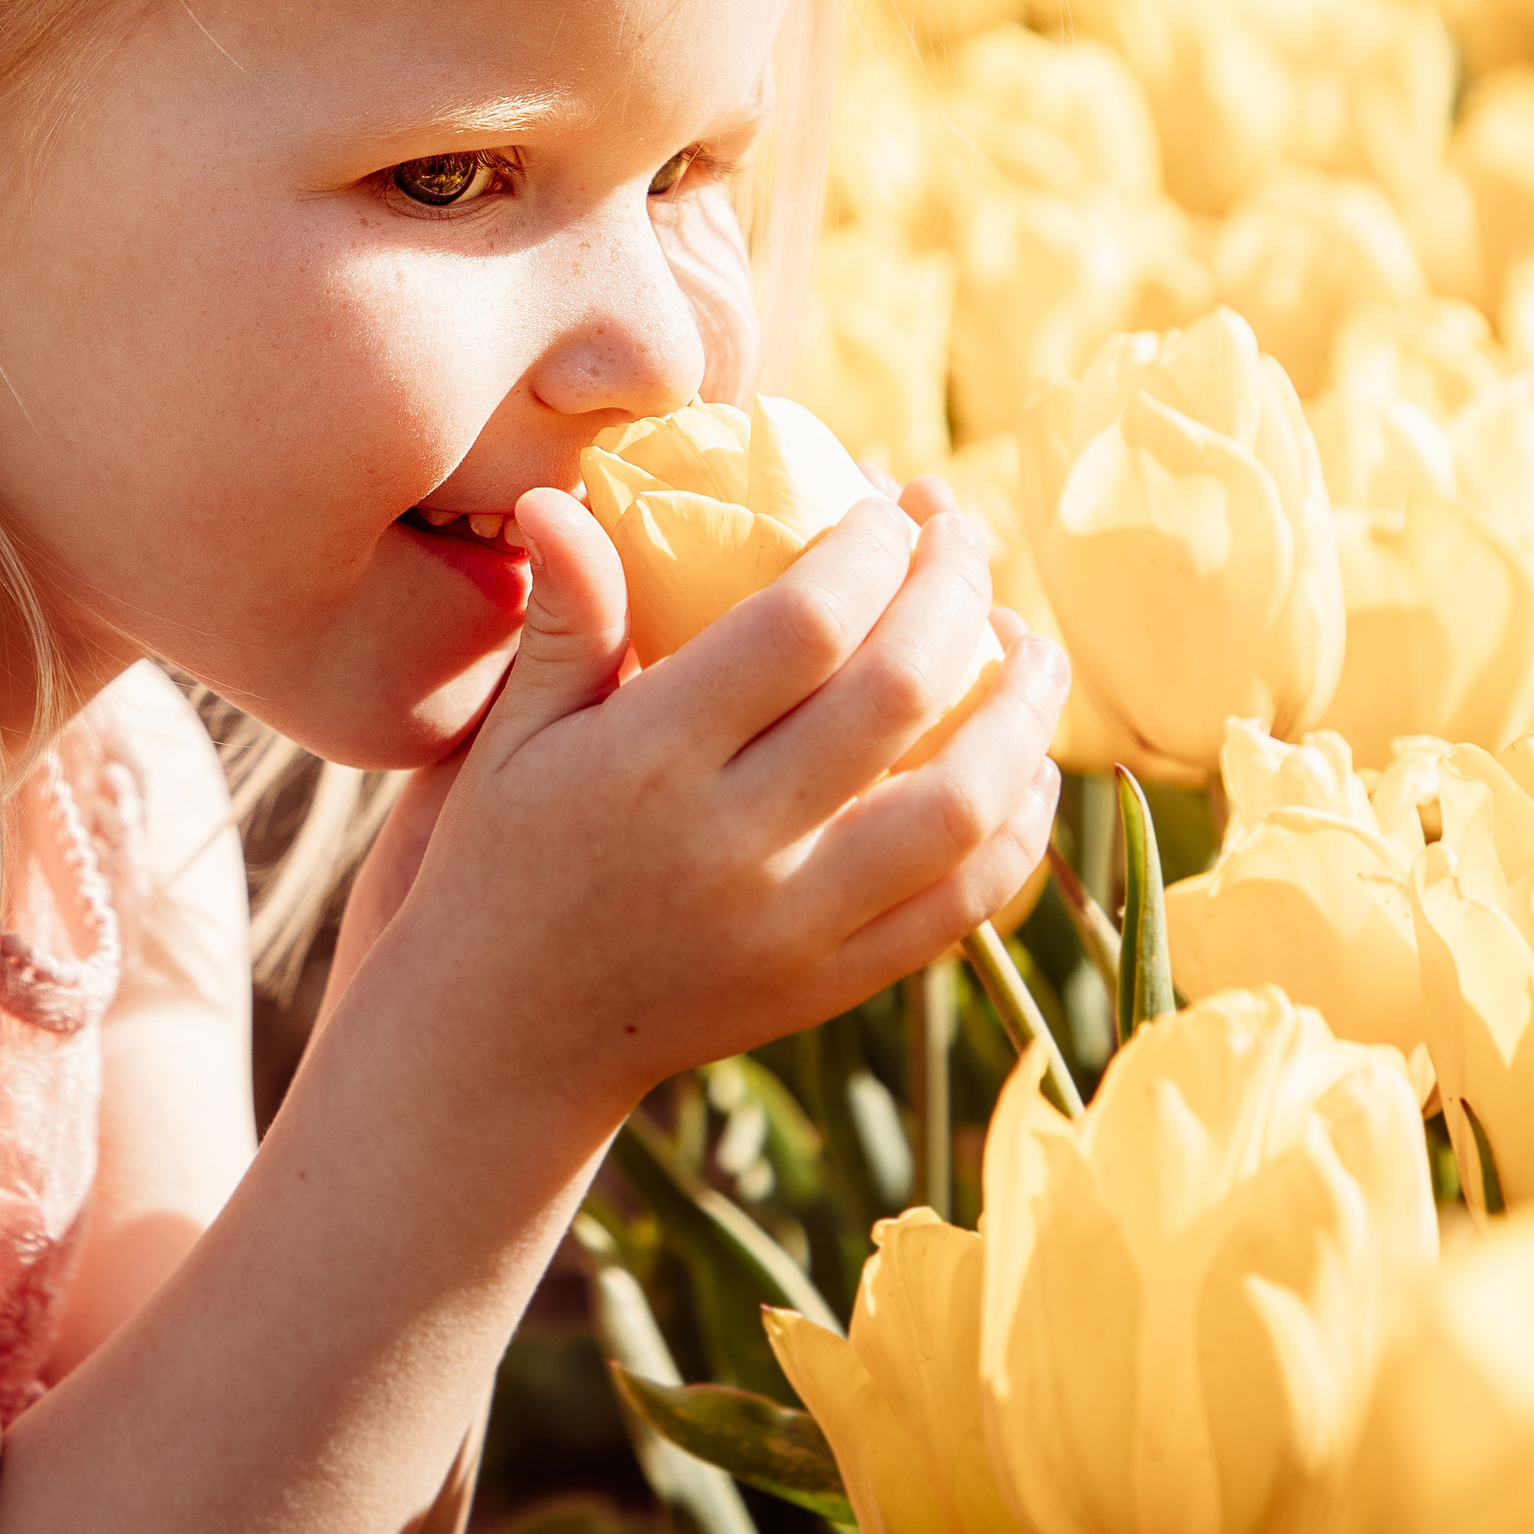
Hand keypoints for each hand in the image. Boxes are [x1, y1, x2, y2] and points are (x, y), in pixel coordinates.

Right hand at [379, 476, 1067, 1133]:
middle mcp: (730, 845)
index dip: (868, 549)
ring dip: (1020, 713)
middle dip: (955, 592)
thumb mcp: (511, 734)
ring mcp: (792, 926)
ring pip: (959, 806)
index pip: (799, 626)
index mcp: (647, 762)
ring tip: (1031, 645)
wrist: (505, 1040)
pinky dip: (1018, 831)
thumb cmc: (503, 857)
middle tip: (963, 536)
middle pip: (895, 694)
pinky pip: (962, 906)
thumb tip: (563, 493)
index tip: (888, 503)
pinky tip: (1030, 767)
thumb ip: (565, 616)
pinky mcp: (832, 986)